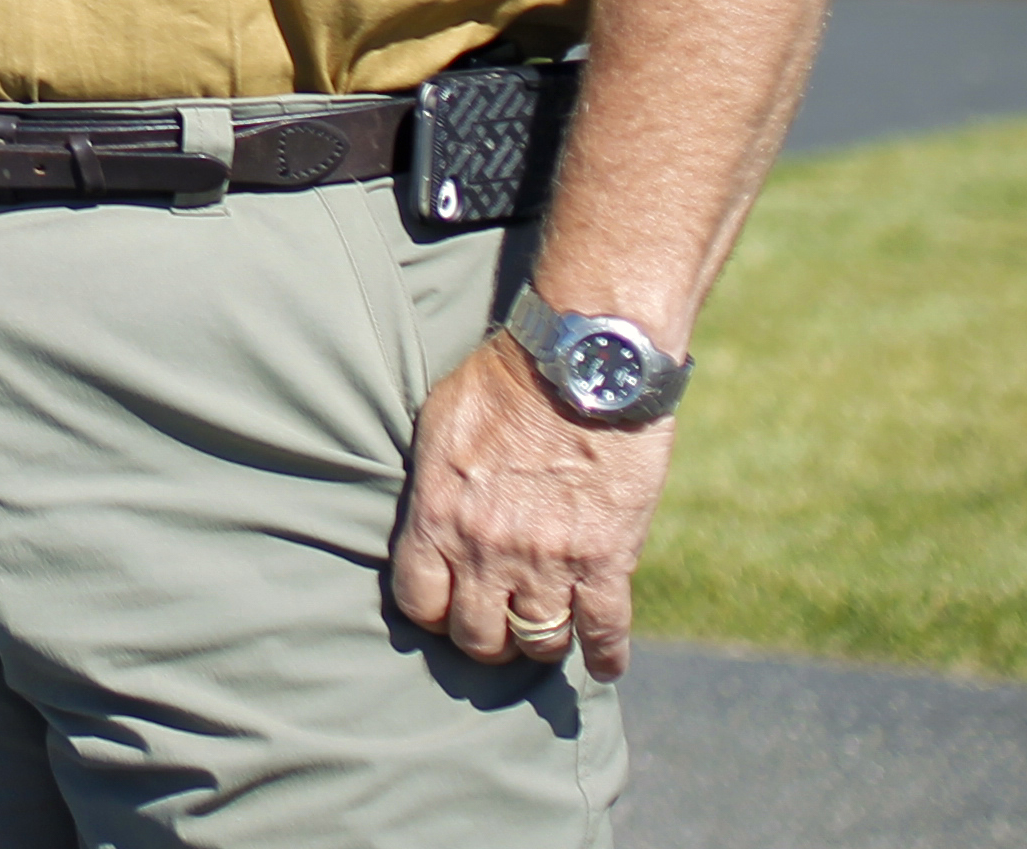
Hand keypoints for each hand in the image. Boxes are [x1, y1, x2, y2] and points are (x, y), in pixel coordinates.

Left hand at [387, 330, 672, 680]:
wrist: (585, 362)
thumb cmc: (505, 380)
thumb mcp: (439, 422)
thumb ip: (432, 484)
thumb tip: (426, 518)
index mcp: (439, 515)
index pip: (419, 603)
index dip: (432, 613)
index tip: (445, 609)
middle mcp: (487, 549)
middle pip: (477, 636)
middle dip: (484, 639)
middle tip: (496, 630)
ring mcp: (549, 560)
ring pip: (537, 642)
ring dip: (539, 645)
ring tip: (542, 638)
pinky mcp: (607, 559)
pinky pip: (604, 632)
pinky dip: (606, 656)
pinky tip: (605, 665)